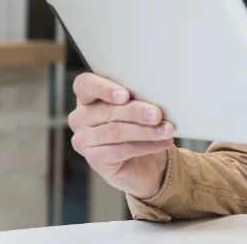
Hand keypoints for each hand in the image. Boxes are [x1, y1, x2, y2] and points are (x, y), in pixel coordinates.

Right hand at [69, 73, 173, 198]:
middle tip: (157, 114)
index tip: (126, 95)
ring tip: (166, 130)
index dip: (103, 88)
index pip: (85, 84)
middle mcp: (80, 117)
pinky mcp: (95, 160)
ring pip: (115, 131)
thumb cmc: (140, 124)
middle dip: (135, 112)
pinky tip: (162, 143)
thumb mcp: (139, 105)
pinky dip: (145, 146)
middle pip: (105, 111)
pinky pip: (121, 151)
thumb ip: (139, 96)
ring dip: (144, 131)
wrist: (145, 161)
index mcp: (88, 96)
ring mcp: (84, 140)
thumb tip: (157, 93)